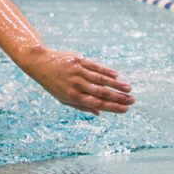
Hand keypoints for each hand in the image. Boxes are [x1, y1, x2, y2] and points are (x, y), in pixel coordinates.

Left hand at [19, 48, 134, 114]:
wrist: (40, 64)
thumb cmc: (53, 84)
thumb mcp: (63, 99)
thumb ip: (82, 106)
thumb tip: (100, 112)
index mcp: (73, 96)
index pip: (97, 103)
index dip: (112, 107)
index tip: (125, 110)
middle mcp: (77, 85)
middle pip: (102, 93)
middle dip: (119, 97)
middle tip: (132, 101)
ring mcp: (78, 72)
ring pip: (101, 79)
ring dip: (116, 85)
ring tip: (129, 89)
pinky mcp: (79, 60)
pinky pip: (95, 67)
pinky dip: (106, 72)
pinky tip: (116, 76)